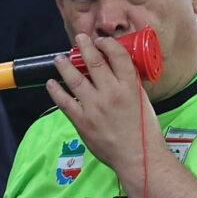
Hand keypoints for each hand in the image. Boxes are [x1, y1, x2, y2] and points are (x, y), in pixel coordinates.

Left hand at [44, 33, 161, 181]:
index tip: (102, 41)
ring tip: (60, 58)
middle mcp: (111, 93)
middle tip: (80, 39)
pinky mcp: (83, 121)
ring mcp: (94, 107)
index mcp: (130, 87)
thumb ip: (130, 87)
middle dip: (85, 46)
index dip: (107, 44)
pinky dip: (55, 91)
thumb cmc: (145, 133)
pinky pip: (64, 102)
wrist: (138, 157)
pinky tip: (51, 83)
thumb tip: (118, 74)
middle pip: (94, 62)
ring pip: (74, 79)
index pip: (117, 56)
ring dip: (65, 65)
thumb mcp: (144, 102)